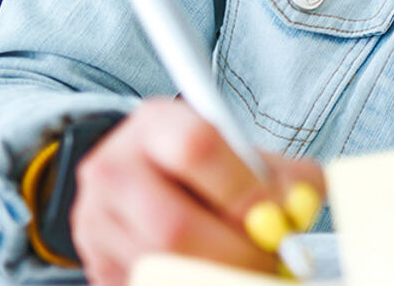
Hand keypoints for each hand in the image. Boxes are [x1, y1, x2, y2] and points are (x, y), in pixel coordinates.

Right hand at [68, 97, 325, 285]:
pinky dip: (193, 282)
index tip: (274, 218)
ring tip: (248, 267)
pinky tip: (214, 272)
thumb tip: (298, 208)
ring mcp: (95, 220)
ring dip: (217, 275)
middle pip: (172, 226)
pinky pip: (150, 281)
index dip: (242, 190)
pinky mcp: (97, 264)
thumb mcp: (251, 157)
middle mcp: (114, 167)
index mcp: (155, 124)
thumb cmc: (214, 170)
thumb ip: (288, 178)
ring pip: (160, 265)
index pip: (196, 148)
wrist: (156, 185)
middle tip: (270, 262)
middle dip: (234, 254)